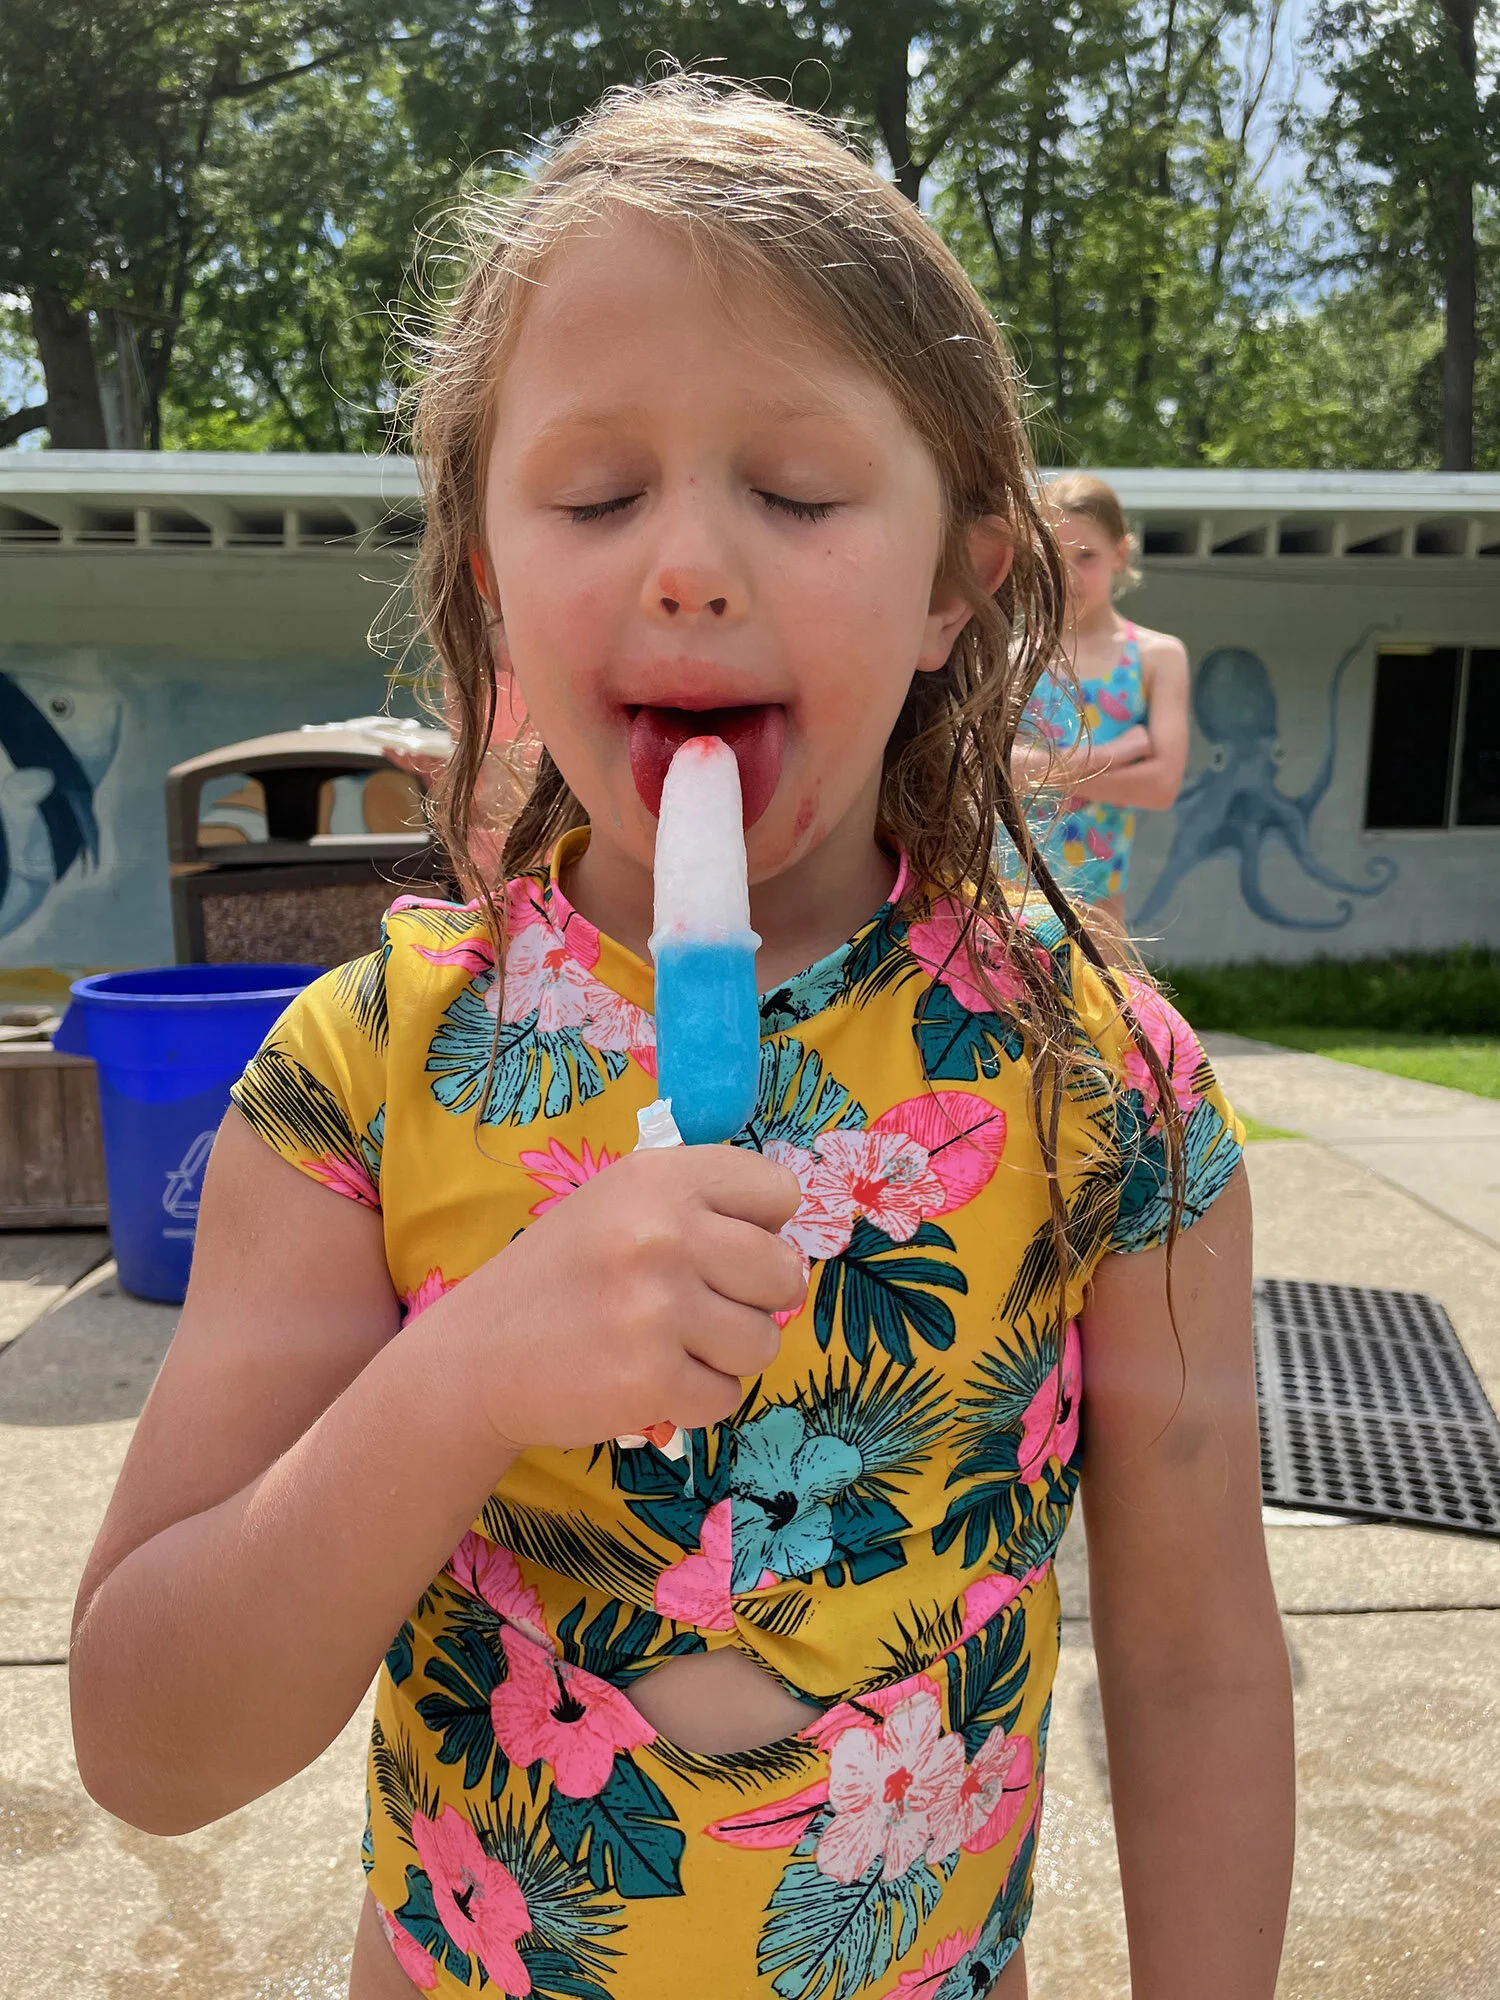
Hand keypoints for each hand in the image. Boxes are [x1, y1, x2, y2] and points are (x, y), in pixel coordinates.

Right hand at [451, 1145, 805, 1451]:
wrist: (477, 1356)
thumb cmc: (561, 1276)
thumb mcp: (618, 1203)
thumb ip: (697, 1206)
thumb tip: (787, 1244)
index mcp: (659, 1176)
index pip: (778, 1193)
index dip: (762, 1228)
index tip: (724, 1248)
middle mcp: (663, 1233)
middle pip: (784, 1274)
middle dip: (755, 1301)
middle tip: (703, 1308)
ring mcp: (658, 1308)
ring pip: (763, 1342)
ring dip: (726, 1355)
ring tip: (670, 1345)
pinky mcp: (651, 1379)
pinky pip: (726, 1396)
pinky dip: (695, 1399)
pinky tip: (649, 1380)